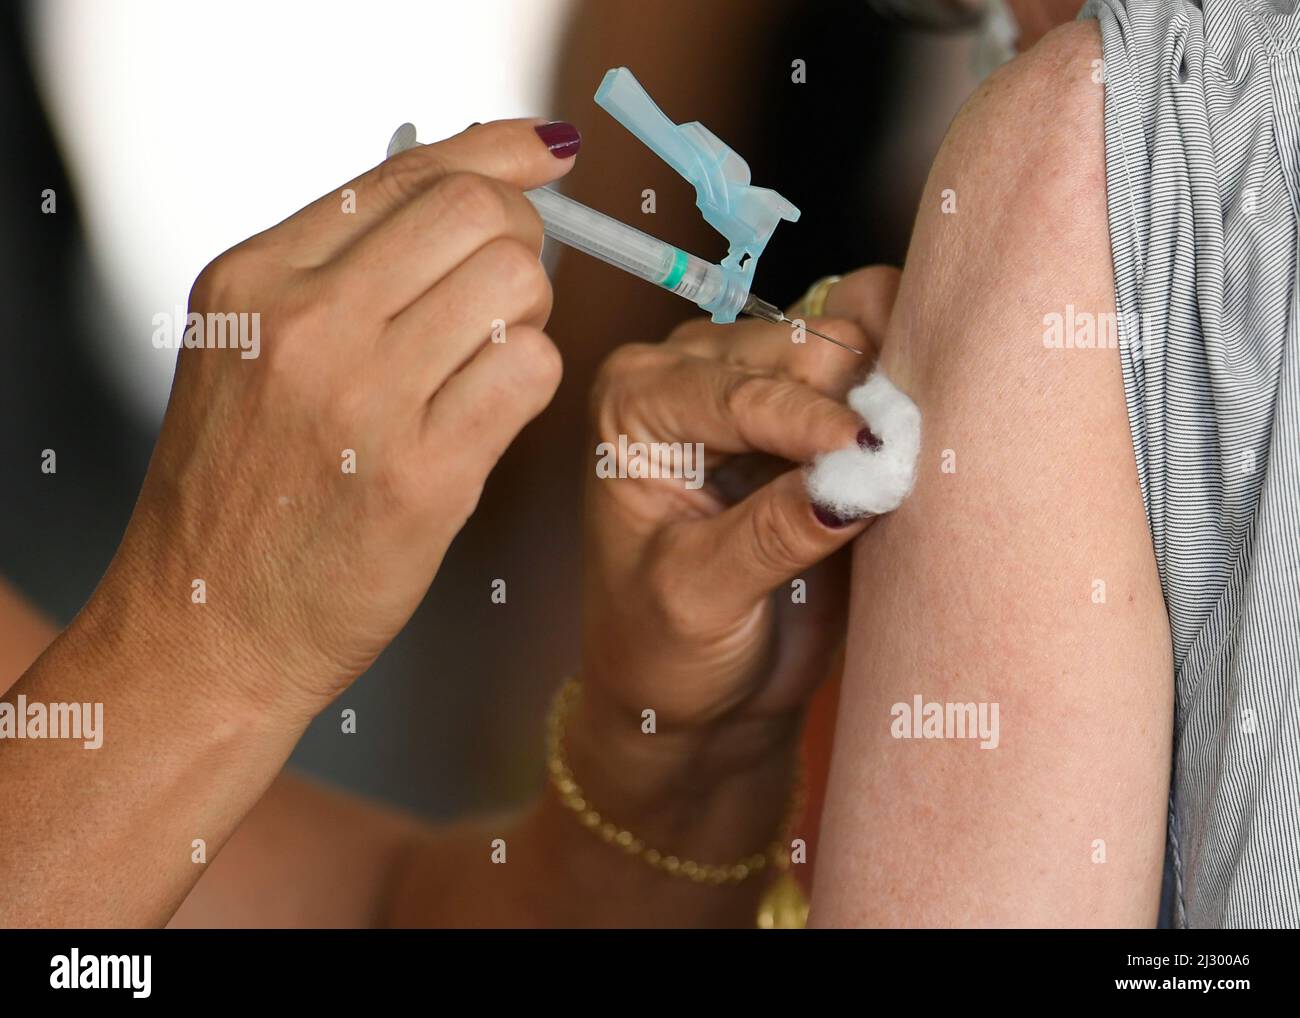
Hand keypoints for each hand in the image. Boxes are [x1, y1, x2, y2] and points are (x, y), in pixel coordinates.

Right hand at [92, 119, 577, 720]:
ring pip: (517, 284)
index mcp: (255, 278)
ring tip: (483, 365)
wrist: (210, 627)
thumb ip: (339, 274)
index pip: (405, 172)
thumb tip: (466, 200)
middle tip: (509, 290)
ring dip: (527, 318)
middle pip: (476, 213)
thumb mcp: (251, 352)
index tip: (547, 153)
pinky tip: (490, 413)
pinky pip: (531, 371)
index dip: (498, 152)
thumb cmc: (242, 495)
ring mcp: (364, 397)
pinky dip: (530, 381)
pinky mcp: (422, 474)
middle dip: (522, 239)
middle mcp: (305, 322)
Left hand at [574, 267, 901, 788]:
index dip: (809, 421)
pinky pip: (875, 375)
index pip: (738, 394)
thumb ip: (770, 533)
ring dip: (885, 396)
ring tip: (907, 458)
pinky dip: (901, 397)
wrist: (698, 693)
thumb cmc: (662, 648)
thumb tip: (854, 476)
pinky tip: (920, 440)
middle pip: (801, 352)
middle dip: (853, 399)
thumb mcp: (699, 599)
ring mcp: (759, 385)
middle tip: (896, 461)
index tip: (871, 450)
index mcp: (636, 404)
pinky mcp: (816, 413)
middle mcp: (692, 375)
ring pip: (849, 353)